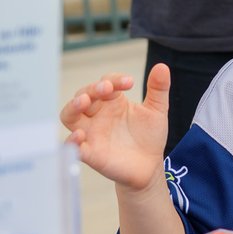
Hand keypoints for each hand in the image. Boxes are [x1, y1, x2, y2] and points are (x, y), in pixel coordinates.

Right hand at [60, 64, 169, 190]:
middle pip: (83, 95)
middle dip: (92, 89)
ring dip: (73, 107)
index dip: (114, 79)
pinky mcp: (90, 153)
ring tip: (83, 101)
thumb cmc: (148, 137)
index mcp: (113, 102)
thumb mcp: (157, 111)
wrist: (150, 167)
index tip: (130, 82)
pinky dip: (72, 141)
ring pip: (69, 116)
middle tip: (106, 88)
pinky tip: (80, 135)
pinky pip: (73, 146)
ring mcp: (92, 133)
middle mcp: (98, 115)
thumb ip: (158, 89)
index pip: (106, 83)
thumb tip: (162, 67)